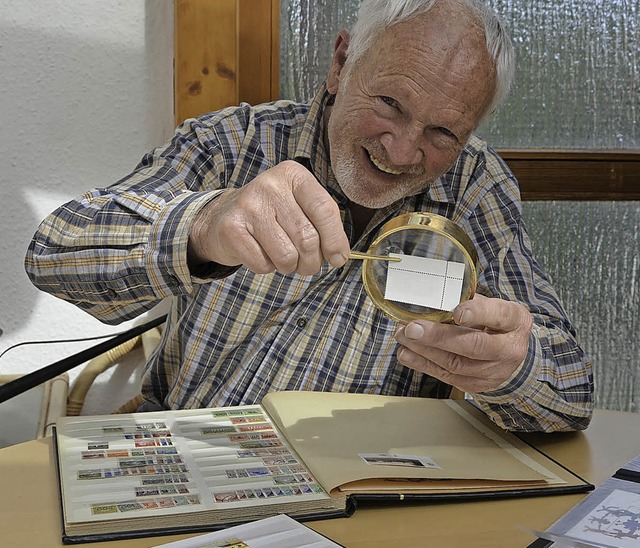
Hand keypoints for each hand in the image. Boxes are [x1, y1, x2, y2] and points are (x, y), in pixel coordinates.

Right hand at [188, 160, 349, 275]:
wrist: (222, 216)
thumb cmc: (271, 215)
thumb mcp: (298, 207)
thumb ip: (322, 225)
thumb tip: (339, 256)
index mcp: (293, 174)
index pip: (324, 209)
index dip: (335, 240)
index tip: (337, 259)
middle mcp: (270, 185)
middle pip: (307, 238)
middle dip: (312, 262)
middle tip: (306, 265)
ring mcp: (248, 205)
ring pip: (286, 256)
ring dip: (289, 266)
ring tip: (282, 257)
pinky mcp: (231, 228)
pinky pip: (262, 264)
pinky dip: (266, 268)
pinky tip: (260, 253)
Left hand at [394, 294, 532, 392]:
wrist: (513, 355)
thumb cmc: (496, 323)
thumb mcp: (492, 306)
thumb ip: (468, 301)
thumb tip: (432, 296)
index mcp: (514, 321)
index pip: (499, 316)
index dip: (477, 313)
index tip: (457, 312)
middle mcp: (508, 349)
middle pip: (473, 345)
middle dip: (438, 337)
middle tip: (413, 328)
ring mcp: (494, 371)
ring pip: (456, 364)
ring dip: (424, 351)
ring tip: (403, 336)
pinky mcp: (477, 385)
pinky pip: (447, 376)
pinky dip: (423, 364)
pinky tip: (407, 354)